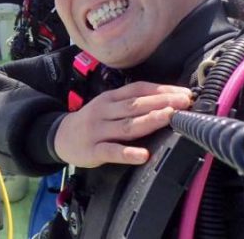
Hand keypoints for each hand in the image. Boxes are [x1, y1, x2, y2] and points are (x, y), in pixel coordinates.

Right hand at [54, 82, 191, 167]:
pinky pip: (111, 151)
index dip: (161, 90)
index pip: (137, 89)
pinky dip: (127, 153)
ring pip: (126, 125)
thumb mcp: (107, 106)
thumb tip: (167, 101)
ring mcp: (98, 130)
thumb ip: (130, 104)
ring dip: (149, 120)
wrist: (59, 136)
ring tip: (169, 117)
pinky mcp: (93, 150)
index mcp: (110, 98)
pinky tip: (143, 154)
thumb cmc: (92, 122)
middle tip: (184, 102)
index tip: (184, 92)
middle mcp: (104, 111)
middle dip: (161, 102)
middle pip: (135, 105)